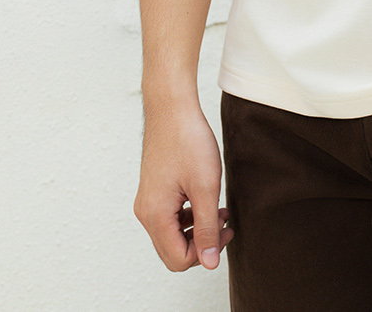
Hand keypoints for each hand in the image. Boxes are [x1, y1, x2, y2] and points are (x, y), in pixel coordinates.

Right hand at [134, 97, 234, 271]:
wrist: (172, 108)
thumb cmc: (188, 140)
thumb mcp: (205, 187)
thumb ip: (208, 228)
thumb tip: (209, 263)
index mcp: (155, 215)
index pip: (179, 260)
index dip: (206, 252)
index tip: (226, 230)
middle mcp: (145, 213)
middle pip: (173, 252)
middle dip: (201, 244)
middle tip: (224, 223)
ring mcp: (147, 201)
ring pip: (171, 236)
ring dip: (196, 231)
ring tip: (218, 211)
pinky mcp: (152, 191)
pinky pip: (169, 219)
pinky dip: (188, 218)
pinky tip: (205, 201)